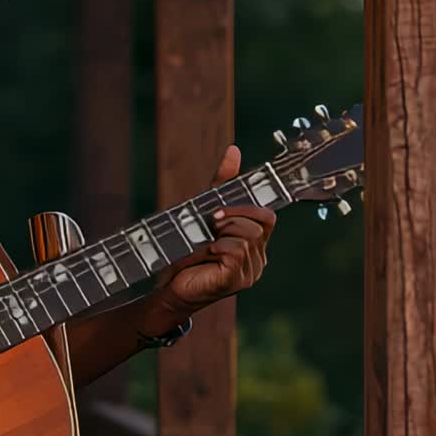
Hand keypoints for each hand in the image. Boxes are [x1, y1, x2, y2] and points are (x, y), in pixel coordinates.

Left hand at [157, 145, 275, 315]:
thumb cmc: (187, 252)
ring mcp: (250, 272)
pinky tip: (207, 252)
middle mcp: (258, 258)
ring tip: (206, 241)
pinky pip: (237, 252)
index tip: (219, 208)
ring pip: (248, 237)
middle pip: (260, 224)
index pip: (267, 217)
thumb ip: (222, 185)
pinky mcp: (237, 281)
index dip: (247, 207)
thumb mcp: (204, 212)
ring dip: (222, 233)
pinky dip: (219, 247)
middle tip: (210, 223)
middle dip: (233, 217)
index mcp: (255, 243)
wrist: (168, 285)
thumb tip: (234, 150)